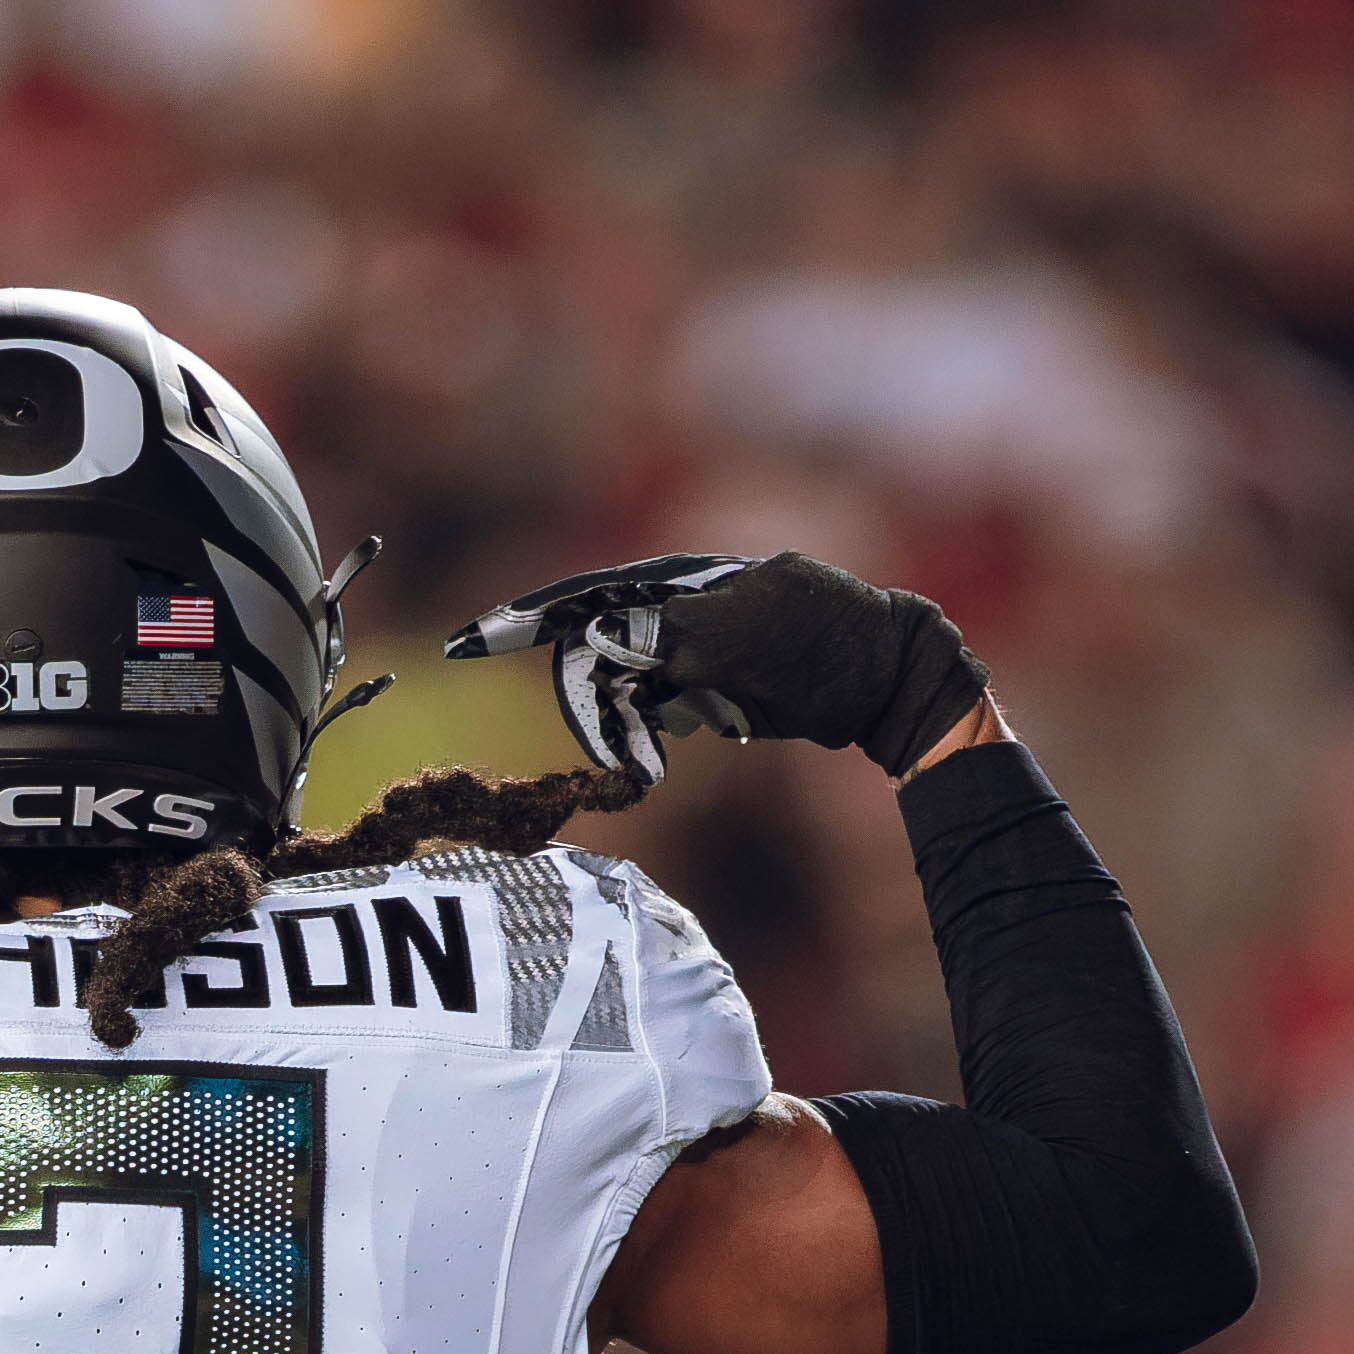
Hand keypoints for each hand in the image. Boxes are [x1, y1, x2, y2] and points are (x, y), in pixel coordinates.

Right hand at [445, 551, 987, 784]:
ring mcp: (684, 650)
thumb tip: (598, 631)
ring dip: (614, 730)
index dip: (522, 621)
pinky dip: (636, 738)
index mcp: (679, 584)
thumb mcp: (749, 636)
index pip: (584, 597)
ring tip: (645, 769)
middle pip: (591, 651)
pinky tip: (649, 766)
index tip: (466, 644)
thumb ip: (669, 633)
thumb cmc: (824, 644)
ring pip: (614, 688)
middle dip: (587, 703)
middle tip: (615, 758)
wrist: (887, 679)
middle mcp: (671, 611)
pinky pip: (644, 710)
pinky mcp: (699, 687)